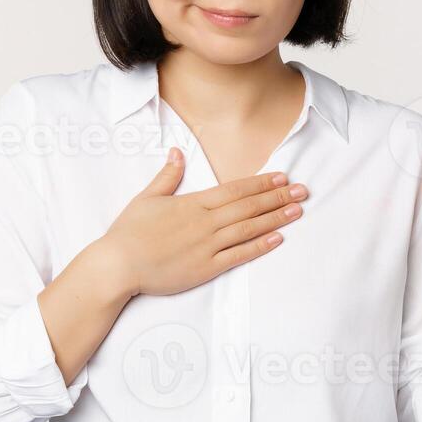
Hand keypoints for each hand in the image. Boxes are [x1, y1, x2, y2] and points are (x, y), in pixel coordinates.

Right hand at [100, 149, 307, 296]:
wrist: (118, 265)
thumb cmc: (129, 232)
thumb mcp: (147, 197)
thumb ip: (167, 176)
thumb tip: (176, 152)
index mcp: (193, 203)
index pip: (235, 190)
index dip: (261, 183)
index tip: (282, 177)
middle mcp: (205, 222)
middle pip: (248, 207)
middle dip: (278, 198)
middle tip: (303, 191)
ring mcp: (207, 246)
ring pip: (249, 229)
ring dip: (275, 219)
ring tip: (297, 211)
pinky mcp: (205, 268)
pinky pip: (238, 256)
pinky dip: (259, 247)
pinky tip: (277, 239)